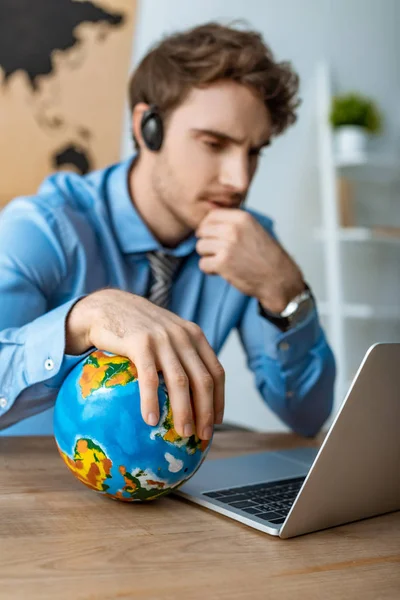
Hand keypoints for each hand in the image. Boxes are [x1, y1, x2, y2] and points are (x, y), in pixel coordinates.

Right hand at [65, 289, 224, 439]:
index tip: (217, 421)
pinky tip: (151, 420)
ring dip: (184, 411)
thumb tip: (188, 396)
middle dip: (206, 411)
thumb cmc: (137, 327)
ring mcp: (162, 339)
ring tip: (183, 433)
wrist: (107, 306)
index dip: (219, 399)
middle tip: (203, 435)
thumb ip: (181, 354)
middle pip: (203, 380)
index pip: (216, 371)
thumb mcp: (167, 334)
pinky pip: (149, 378)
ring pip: (180, 382)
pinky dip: (151, 401)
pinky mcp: (140, 343)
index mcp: (194, 336)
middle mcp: (183, 336)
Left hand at [196, 209, 304, 312]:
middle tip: (217, 251)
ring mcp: (227, 246)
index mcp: (242, 218)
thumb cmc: (268, 256)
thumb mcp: (255, 229)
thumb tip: (211, 222)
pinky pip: (203, 264)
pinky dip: (209, 269)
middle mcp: (233, 229)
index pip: (211, 216)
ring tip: (221, 261)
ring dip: (208, 256)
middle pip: (202, 231)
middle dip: (207, 242)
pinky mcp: (222, 264)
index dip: (207, 227)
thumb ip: (235, 223)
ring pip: (200, 247)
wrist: (278, 278)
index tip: (212, 236)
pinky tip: (221, 271)